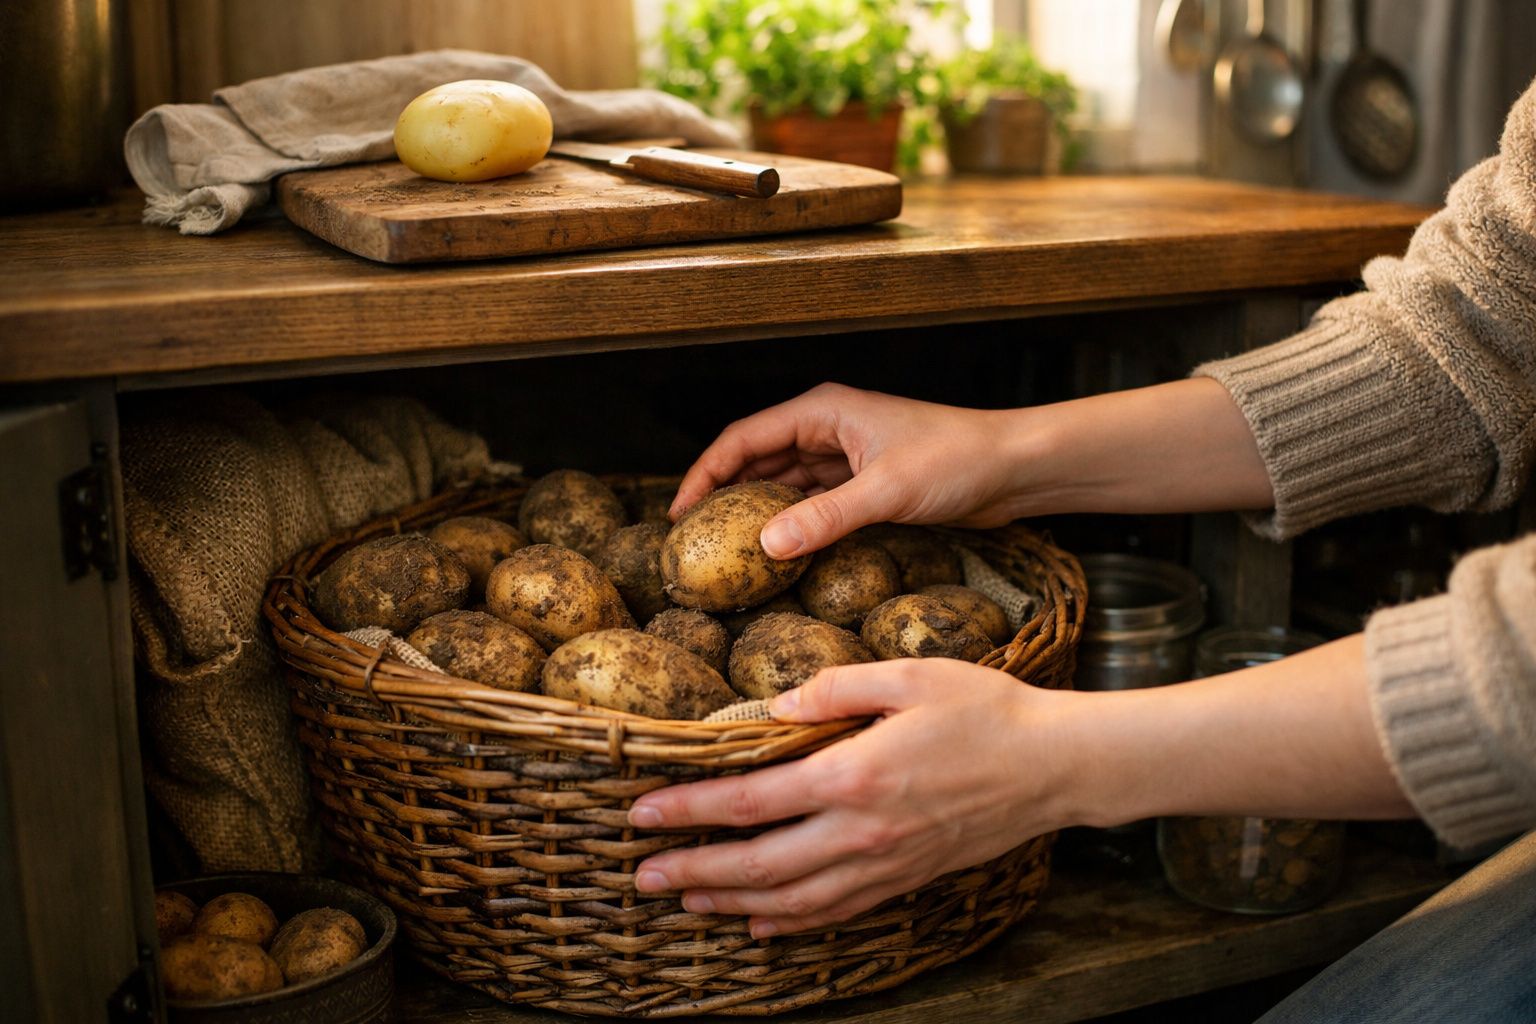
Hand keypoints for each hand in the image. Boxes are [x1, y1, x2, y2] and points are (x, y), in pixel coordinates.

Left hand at [626, 659, 1076, 937]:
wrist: (1057, 766)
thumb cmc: (987, 710)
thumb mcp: (909, 675)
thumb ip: (836, 687)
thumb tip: (776, 705)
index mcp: (854, 775)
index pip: (750, 800)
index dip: (690, 811)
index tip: (642, 814)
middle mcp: (862, 831)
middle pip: (759, 865)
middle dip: (694, 871)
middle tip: (642, 876)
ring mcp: (886, 864)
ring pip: (793, 901)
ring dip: (733, 904)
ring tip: (688, 901)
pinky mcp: (908, 879)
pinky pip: (838, 913)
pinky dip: (792, 925)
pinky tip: (762, 926)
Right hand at [671, 383, 1036, 557]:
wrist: (1015, 469)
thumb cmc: (959, 460)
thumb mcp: (886, 491)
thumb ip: (826, 518)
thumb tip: (766, 545)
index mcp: (824, 410)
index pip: (744, 439)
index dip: (705, 473)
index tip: (679, 514)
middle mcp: (828, 428)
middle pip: (757, 461)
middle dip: (723, 496)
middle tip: (693, 541)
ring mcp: (846, 458)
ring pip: (784, 485)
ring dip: (756, 513)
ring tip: (724, 552)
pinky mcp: (865, 486)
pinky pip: (813, 505)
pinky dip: (793, 526)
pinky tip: (777, 554)